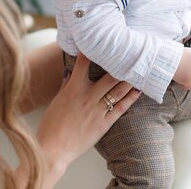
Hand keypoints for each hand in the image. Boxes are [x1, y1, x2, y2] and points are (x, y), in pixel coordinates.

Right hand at [34, 53, 140, 187]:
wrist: (53, 148)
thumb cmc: (51, 125)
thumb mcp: (57, 101)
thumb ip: (66, 86)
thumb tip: (70, 73)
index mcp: (73, 88)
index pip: (83, 64)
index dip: (91, 51)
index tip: (99, 41)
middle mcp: (87, 96)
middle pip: (109, 75)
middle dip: (119, 63)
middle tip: (129, 53)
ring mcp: (97, 109)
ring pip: (118, 90)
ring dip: (129, 78)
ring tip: (138, 68)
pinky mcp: (104, 123)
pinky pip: (121, 107)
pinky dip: (131, 98)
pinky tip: (138, 90)